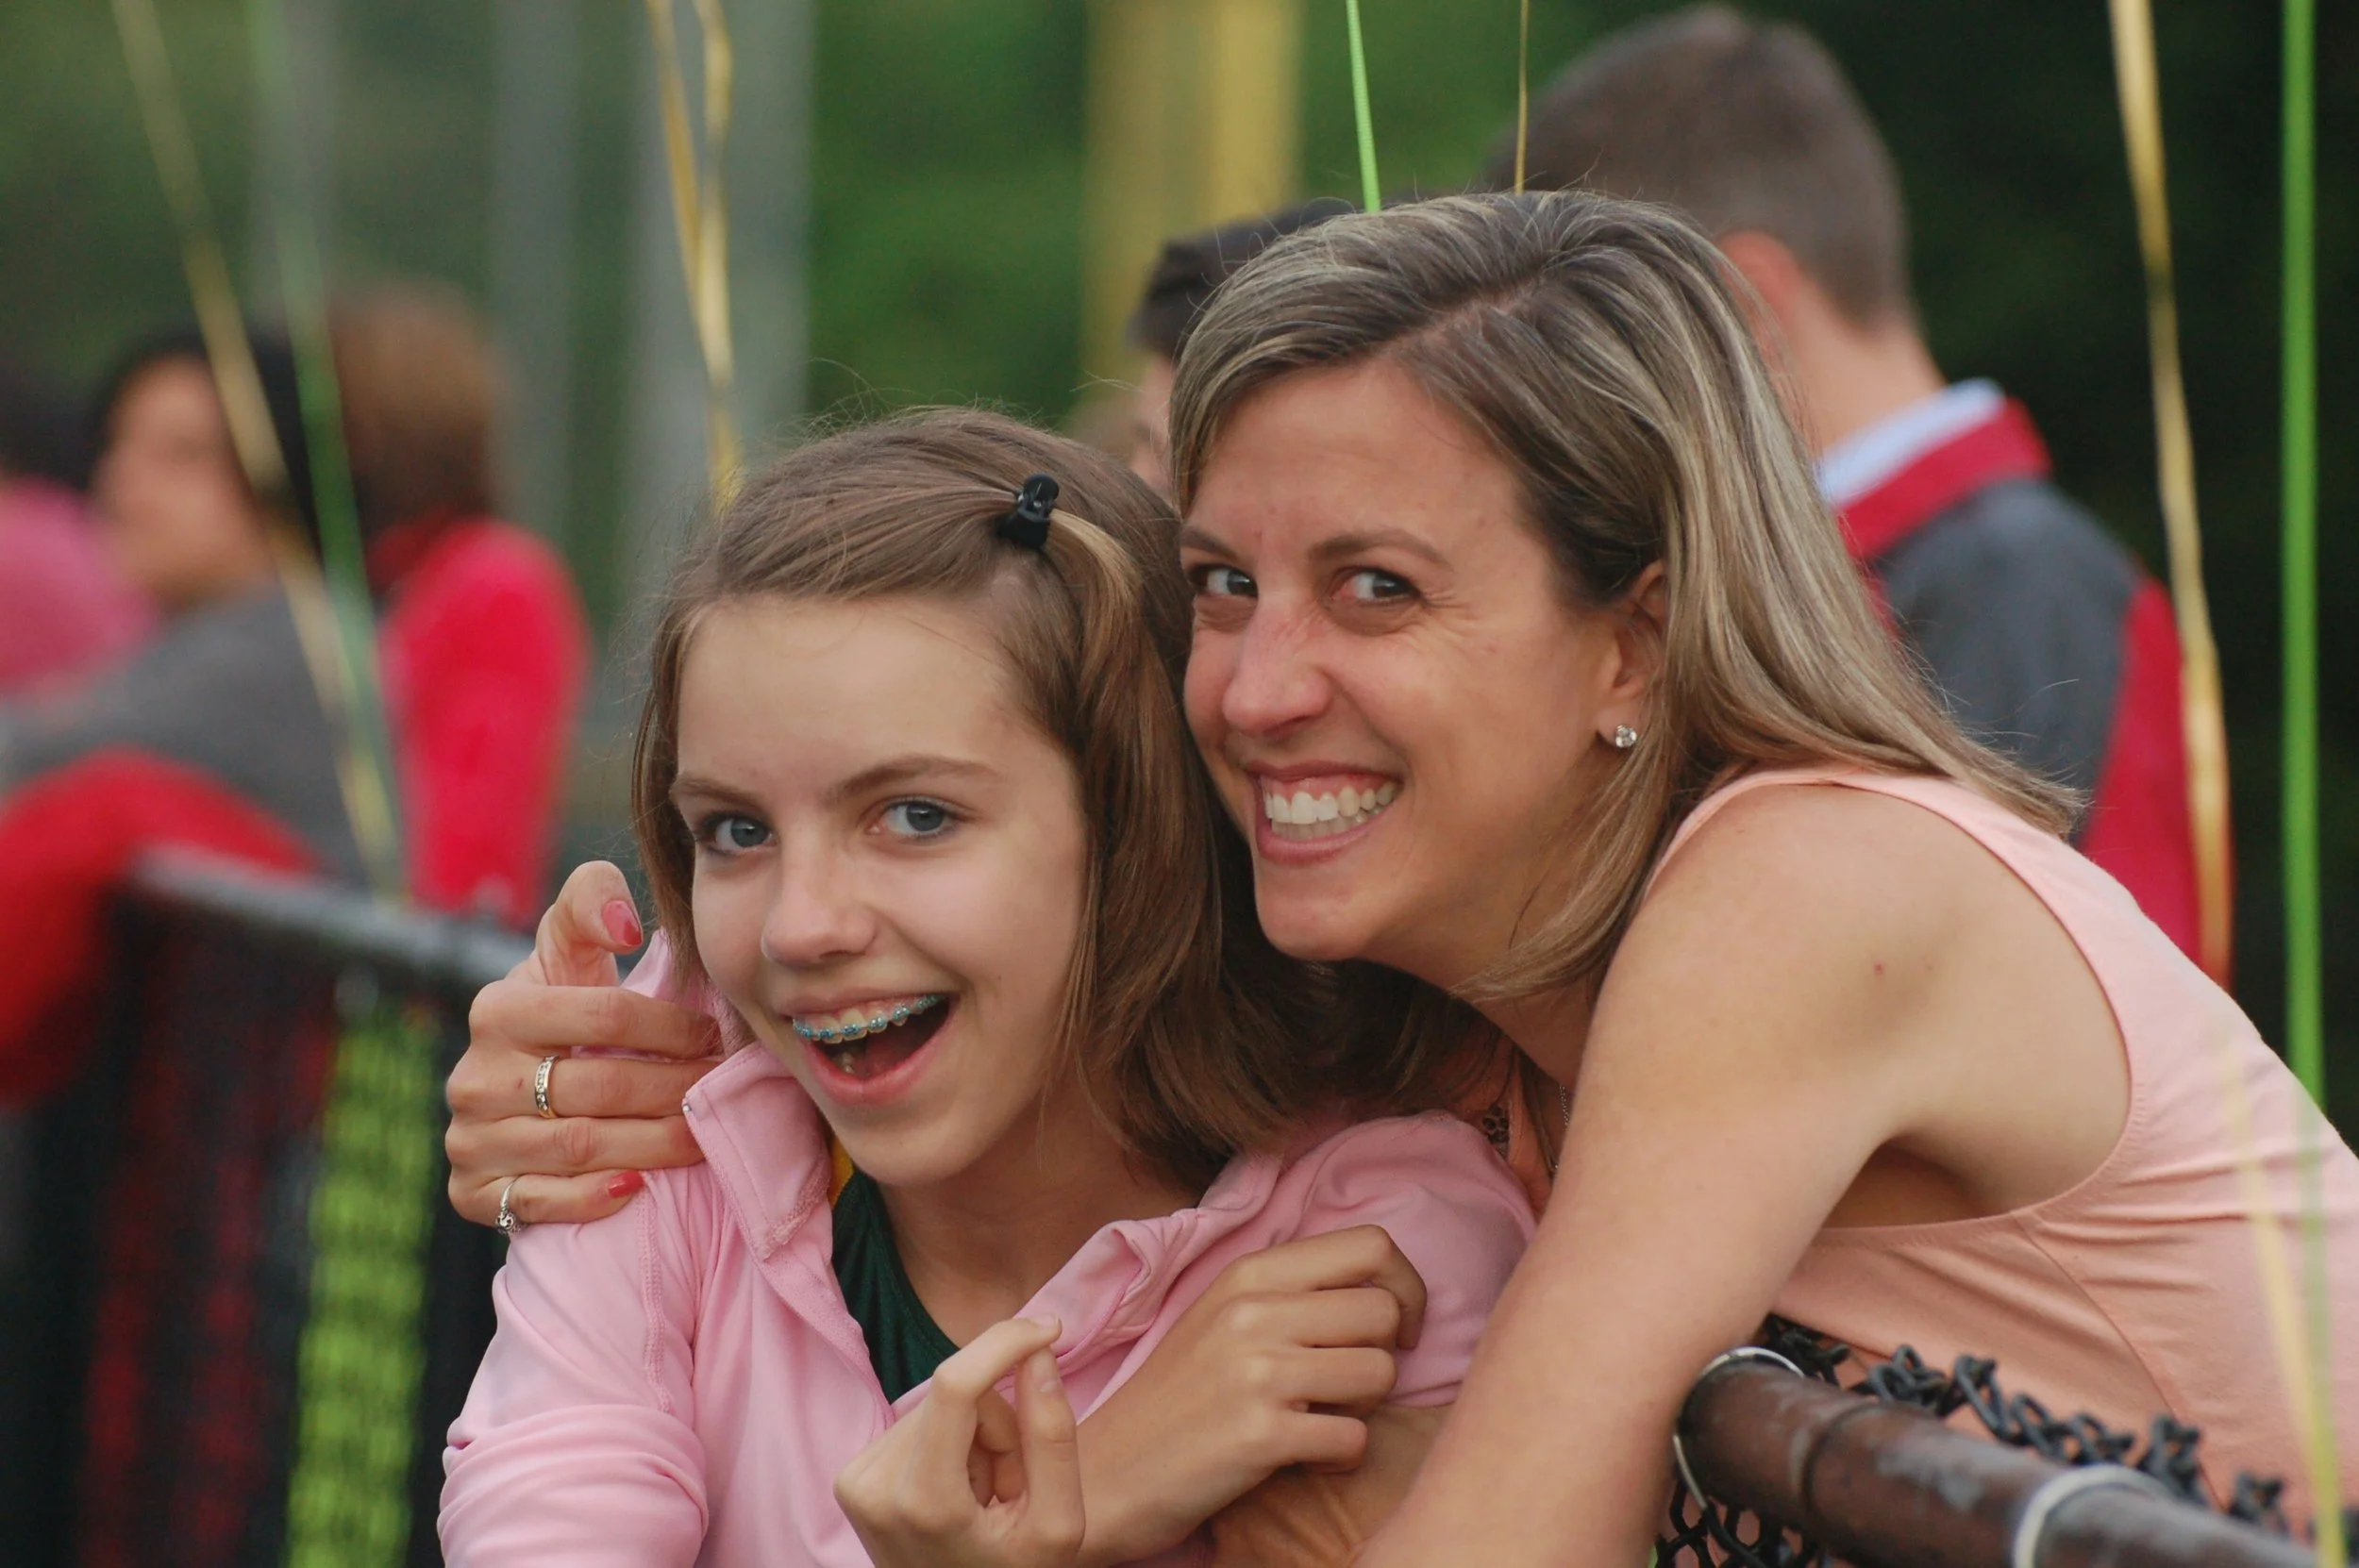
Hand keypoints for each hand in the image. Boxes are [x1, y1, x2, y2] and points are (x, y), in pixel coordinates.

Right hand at [444, 862, 721, 1227]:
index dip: (675, 1026)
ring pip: (582, 1146)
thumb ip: (591, 900)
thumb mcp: (568, 948)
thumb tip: (624, 923)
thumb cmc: (560, 1009)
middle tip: (724, 1088)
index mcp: (497, 1009)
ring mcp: (469, 1140)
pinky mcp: (471, 1194)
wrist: (515, 1086)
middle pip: (603, 1086)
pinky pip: (539, 1203)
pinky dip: (594, 1197)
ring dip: (656, 1143)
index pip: (608, 1015)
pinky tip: (638, 1185)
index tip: (717, 1035)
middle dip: (678, 1087)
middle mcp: (473, 1077)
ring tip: (703, 1132)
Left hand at [836, 1317, 1084, 1567]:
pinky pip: (918, 1423)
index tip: (1048, 1329)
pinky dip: (950, 1449)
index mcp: (923, 1502)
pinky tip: (958, 1498)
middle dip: (1000, 1424)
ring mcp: (855, 1482)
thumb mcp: (1058, 1524)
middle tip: (1011, 1489)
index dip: (1003, 1343)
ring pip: (939, 1406)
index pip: (954, 1384)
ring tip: (984, 1501)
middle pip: (957, 1395)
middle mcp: (874, 1487)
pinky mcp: (851, 1477)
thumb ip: (1053, 1435)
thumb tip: (1037, 1352)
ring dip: (977, 1441)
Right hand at [1072, 1225, 1427, 1564]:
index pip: (1372, 1244)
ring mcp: (1256, 1371)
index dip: (1405, 1287)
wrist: (1109, 1471)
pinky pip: (1354, 1439)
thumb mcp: (1224, 1316)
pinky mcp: (1260, 1434)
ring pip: (1381, 1373)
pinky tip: (1305, 1458)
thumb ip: (1292, 1291)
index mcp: (1249, 1272)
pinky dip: (1341, 1457)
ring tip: (1320, 1419)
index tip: (1391, 1329)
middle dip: (1385, 1355)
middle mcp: (1253, 1310)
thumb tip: (1385, 1285)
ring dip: (1365, 1408)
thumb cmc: (1180, 1396)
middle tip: (1349, 1385)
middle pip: (1385, 1311)